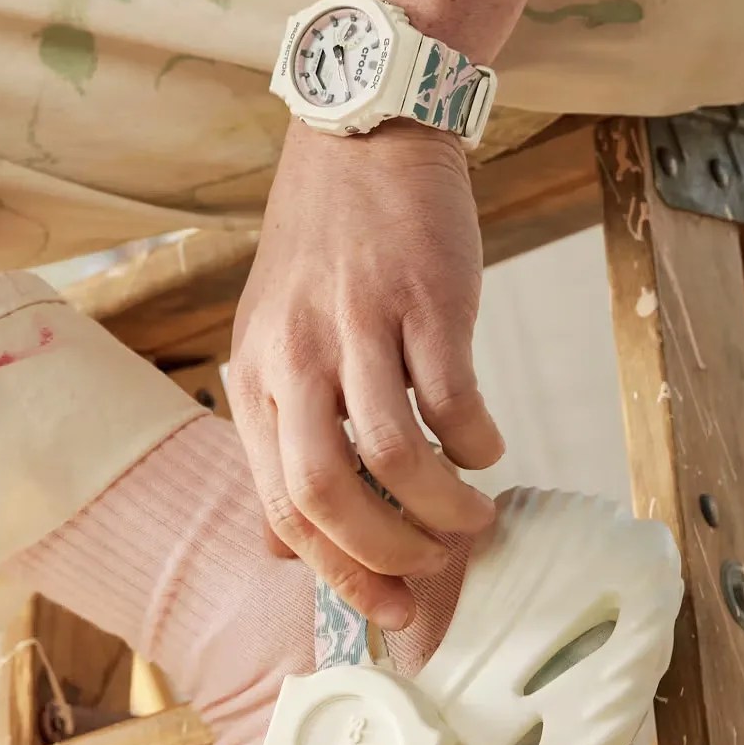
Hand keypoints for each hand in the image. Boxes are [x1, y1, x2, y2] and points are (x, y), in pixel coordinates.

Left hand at [227, 120, 503, 629]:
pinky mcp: (422, 297)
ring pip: (394, 454)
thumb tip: (279, 548)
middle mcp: (295, 359)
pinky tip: (487, 448)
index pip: (285, 506)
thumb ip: (277, 443)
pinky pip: (452, 397)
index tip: (387, 607)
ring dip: (444, 506)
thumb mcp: (273, 347)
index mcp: (256, 381)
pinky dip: (476, 442)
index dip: (339, 570)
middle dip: (386, 551)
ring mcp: (357, 326)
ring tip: (475, 517)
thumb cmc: (325, 255)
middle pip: (328, 491)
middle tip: (434, 569)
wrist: (364, 137)